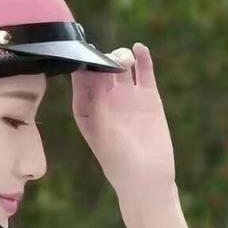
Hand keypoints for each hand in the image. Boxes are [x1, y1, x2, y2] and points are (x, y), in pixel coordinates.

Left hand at [70, 43, 175, 195]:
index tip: (81, 55)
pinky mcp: (148, 97)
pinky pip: (144, 72)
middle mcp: (104, 100)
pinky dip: (143, 59)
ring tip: (122, 59)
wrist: (147, 179)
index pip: (80, 82)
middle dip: (100, 59)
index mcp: (86, 109)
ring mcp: (126, 97)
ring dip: (119, 57)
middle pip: (99, 69)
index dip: (80, 67)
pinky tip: (140, 48)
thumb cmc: (118, 161)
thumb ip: (97, 106)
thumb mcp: (103, 133)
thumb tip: (91, 76)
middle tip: (104, 57)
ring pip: (120, 67)